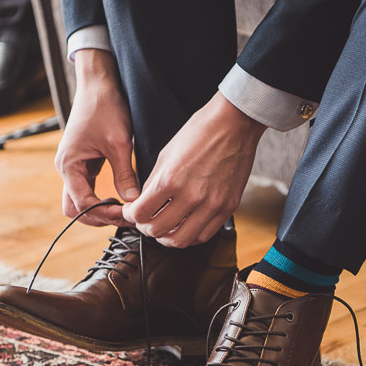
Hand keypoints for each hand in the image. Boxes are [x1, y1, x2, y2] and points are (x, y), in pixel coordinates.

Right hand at [54, 50, 138, 226]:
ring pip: (79, 200)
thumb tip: (134, 201)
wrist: (98, 83)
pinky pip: (86, 188)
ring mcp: (73, 166)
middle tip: (124, 217)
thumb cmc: (105, 107)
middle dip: (97, 217)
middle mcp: (66, 168)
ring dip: (98, 209)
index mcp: (68, 164)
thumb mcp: (119, 143)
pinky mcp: (82, 162)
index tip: (126, 214)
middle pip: (74, 208)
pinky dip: (99, 198)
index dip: (104, 213)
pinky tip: (119, 198)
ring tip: (123, 210)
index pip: (82, 204)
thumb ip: (125, 174)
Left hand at [123, 92, 266, 246]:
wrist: (234, 124)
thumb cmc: (200, 132)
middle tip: (146, 221)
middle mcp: (191, 196)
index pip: (140, 213)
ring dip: (167, 237)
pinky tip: (186, 226)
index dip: (131, 215)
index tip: (132, 212)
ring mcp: (211, 205)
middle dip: (146, 228)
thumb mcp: (166, 154)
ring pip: (181, 240)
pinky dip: (190, 235)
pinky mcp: (227, 207)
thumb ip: (154, 183)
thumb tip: (145, 203)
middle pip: (158, 231)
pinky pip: (204, 235)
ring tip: (165, 228)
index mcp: (170, 180)